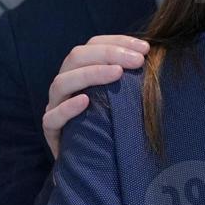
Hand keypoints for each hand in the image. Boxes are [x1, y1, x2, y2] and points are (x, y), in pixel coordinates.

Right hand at [43, 35, 148, 158]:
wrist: (91, 162)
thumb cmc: (111, 123)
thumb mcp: (121, 97)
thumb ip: (130, 77)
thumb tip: (152, 57)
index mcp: (80, 70)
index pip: (93, 45)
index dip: (118, 42)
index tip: (145, 48)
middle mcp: (66, 84)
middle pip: (77, 57)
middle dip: (108, 54)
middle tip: (137, 61)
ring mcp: (55, 106)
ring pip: (62, 82)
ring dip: (91, 74)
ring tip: (117, 73)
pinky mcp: (51, 131)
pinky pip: (52, 117)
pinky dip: (67, 108)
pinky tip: (84, 102)